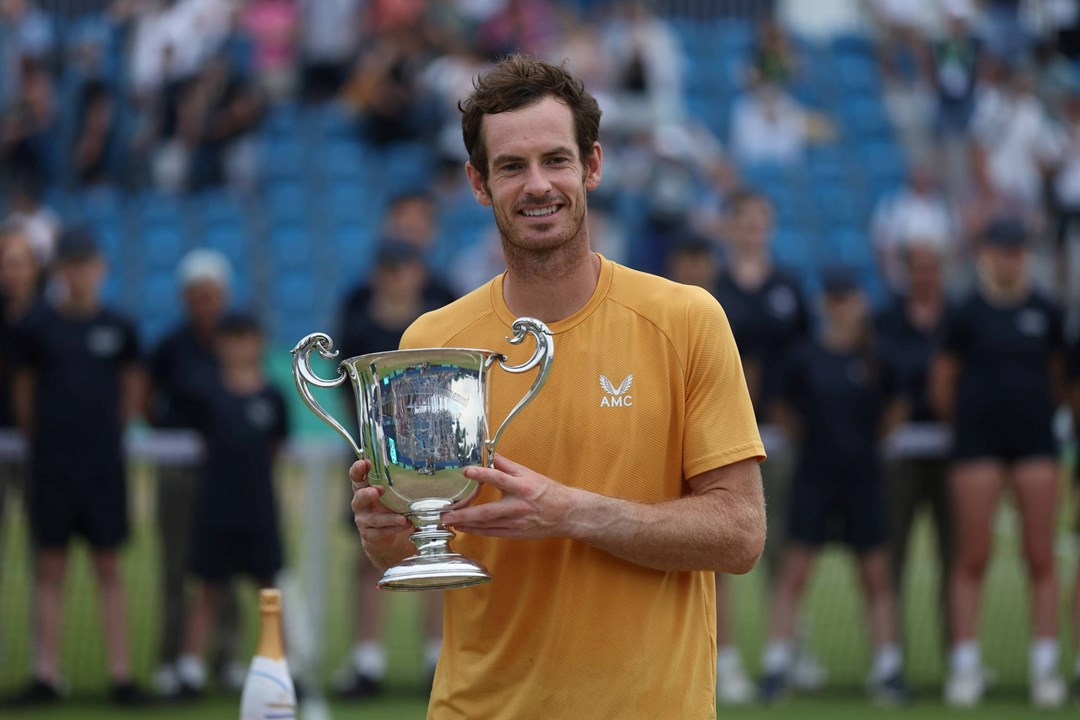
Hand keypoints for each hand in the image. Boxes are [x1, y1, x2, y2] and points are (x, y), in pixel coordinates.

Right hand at [349, 459, 409, 545]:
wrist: (385, 538)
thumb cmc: (390, 507)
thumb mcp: (393, 493)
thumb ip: (399, 482)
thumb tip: (422, 469)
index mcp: (364, 488)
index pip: (356, 476)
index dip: (358, 469)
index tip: (365, 463)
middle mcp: (360, 504)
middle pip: (359, 497)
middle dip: (367, 494)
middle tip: (378, 490)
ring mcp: (363, 520)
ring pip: (373, 519)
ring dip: (388, 518)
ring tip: (402, 518)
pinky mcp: (369, 535)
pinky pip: (380, 532)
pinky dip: (394, 529)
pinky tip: (405, 526)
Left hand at [440, 454, 578, 538]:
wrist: (566, 513)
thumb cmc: (547, 491)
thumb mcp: (528, 473)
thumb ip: (506, 465)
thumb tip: (488, 454)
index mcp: (522, 487)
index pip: (499, 479)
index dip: (482, 474)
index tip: (466, 471)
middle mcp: (517, 506)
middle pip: (487, 512)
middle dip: (464, 514)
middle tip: (445, 516)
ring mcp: (516, 523)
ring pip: (486, 526)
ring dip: (466, 524)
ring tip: (448, 523)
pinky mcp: (515, 534)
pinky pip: (492, 534)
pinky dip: (476, 531)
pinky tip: (464, 528)